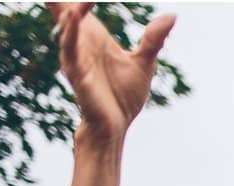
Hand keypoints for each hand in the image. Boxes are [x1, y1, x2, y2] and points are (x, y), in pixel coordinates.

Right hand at [49, 3, 175, 139]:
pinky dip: (70, 33)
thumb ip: (153, 39)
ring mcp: (76, 58)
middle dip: (60, 0)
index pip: (76, 8)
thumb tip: (172, 15)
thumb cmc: (124, 95)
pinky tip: (72, 16)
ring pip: (67, 27)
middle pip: (65, 12)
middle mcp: (80, 43)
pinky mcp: (76, 74)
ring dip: (69, 11)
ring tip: (77, 0)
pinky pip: (70, 50)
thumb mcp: (144, 62)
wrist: (117, 126)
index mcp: (93, 37)